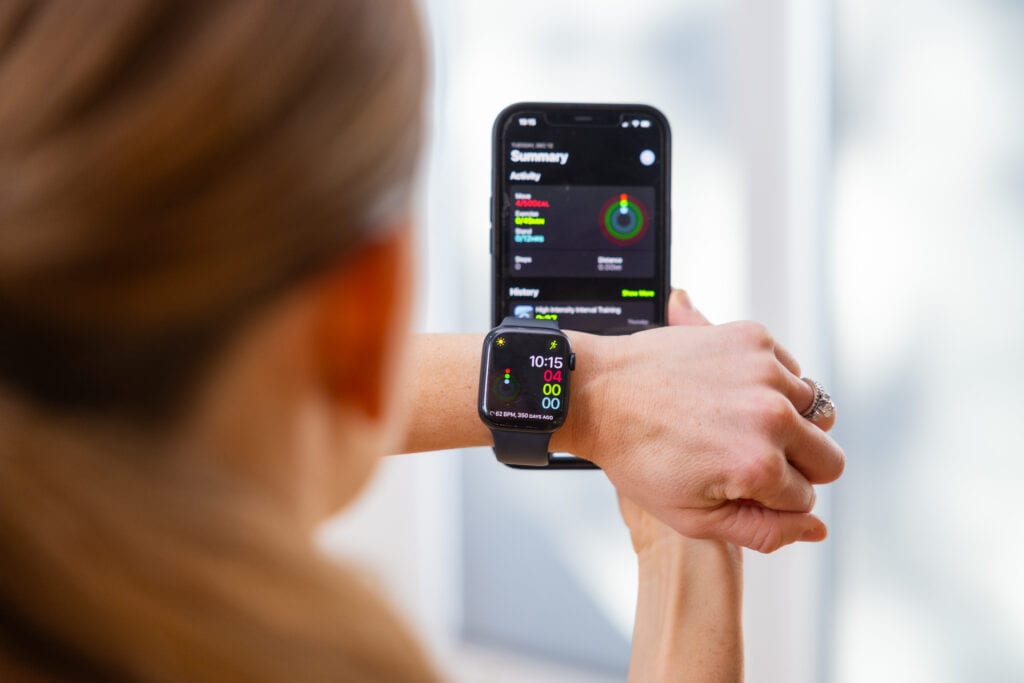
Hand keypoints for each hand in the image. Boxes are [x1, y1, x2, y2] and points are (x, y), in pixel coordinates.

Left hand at [570, 290, 843, 552]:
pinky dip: (773, 385)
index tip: (737, 484)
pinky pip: (792, 371)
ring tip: (737, 425)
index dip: (773, 499)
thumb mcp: (693, 517)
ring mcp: (764, 371)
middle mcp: (771, 415)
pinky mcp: (753, 337)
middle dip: (797, 466)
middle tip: (748, 458)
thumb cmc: (638, 458)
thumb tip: (817, 528)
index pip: (806, 498)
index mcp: (758, 466)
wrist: (598, 392)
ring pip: (816, 412)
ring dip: (789, 423)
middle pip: (829, 458)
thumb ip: (764, 532)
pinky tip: (730, 394)